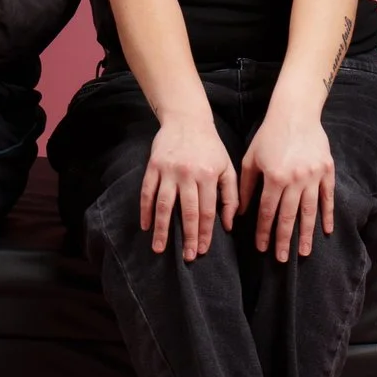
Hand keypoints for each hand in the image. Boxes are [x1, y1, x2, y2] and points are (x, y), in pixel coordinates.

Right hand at [141, 117, 237, 260]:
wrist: (187, 119)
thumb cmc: (211, 147)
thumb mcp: (227, 167)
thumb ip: (231, 195)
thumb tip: (230, 224)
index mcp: (208, 175)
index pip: (207, 210)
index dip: (206, 232)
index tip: (203, 249)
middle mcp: (188, 174)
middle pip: (187, 211)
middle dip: (188, 236)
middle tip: (187, 257)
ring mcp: (169, 170)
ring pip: (164, 205)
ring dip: (162, 229)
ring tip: (159, 248)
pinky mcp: (153, 166)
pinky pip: (147, 192)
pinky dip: (145, 210)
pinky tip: (145, 225)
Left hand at [243, 111, 335, 261]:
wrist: (296, 113)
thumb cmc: (269, 135)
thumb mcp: (251, 159)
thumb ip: (247, 187)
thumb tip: (242, 214)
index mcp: (274, 177)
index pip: (267, 212)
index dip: (263, 232)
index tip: (261, 248)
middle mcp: (295, 179)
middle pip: (288, 216)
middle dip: (283, 240)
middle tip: (282, 259)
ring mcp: (313, 176)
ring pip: (310, 211)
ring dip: (306, 234)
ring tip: (304, 252)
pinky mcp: (327, 171)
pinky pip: (328, 198)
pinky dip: (328, 215)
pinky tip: (326, 231)